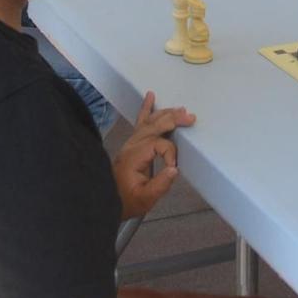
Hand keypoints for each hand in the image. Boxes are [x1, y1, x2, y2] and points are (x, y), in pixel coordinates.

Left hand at [112, 92, 194, 219]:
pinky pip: (140, 121)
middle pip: (155, 125)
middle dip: (173, 120)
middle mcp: (132, 145)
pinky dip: (146, 108)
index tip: (174, 168)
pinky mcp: (132, 143)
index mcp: (134, 156)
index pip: (158, 144)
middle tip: (191, 118)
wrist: (107, 200)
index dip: (171, 153)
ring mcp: (131, 142)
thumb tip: (175, 169)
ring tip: (181, 110)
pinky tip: (150, 96)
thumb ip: (160, 185)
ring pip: (149, 121)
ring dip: (166, 114)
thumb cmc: (127, 201)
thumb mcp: (145, 199)